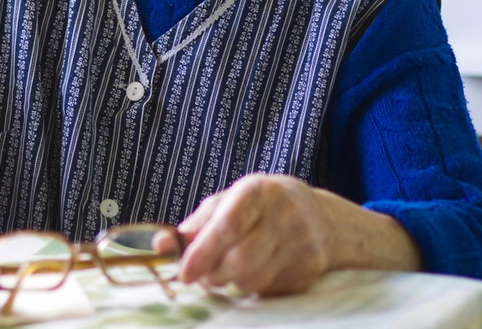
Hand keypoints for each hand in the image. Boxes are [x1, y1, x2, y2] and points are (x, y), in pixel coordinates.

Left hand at [175, 173, 423, 295]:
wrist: (321, 216)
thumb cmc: (262, 207)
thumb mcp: (230, 202)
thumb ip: (196, 224)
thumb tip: (161, 245)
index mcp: (258, 191)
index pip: (227, 226)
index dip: (202, 253)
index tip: (184, 273)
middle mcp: (285, 214)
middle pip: (239, 260)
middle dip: (213, 275)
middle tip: (202, 276)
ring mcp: (302, 242)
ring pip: (253, 280)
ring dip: (232, 282)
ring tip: (230, 269)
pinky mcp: (310, 268)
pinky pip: (270, 290)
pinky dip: (254, 287)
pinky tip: (257, 270)